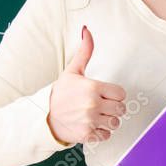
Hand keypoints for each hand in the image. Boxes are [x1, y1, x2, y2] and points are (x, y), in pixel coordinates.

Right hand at [47, 25, 126, 144]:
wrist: (44, 116)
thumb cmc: (60, 93)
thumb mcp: (72, 70)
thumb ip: (85, 51)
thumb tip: (87, 30)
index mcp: (93, 88)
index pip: (121, 94)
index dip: (114, 94)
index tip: (105, 95)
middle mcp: (93, 104)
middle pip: (121, 109)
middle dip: (113, 108)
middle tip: (101, 106)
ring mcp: (90, 121)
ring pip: (115, 123)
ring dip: (108, 121)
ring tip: (96, 116)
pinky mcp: (87, 135)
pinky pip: (106, 135)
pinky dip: (101, 133)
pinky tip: (91, 125)